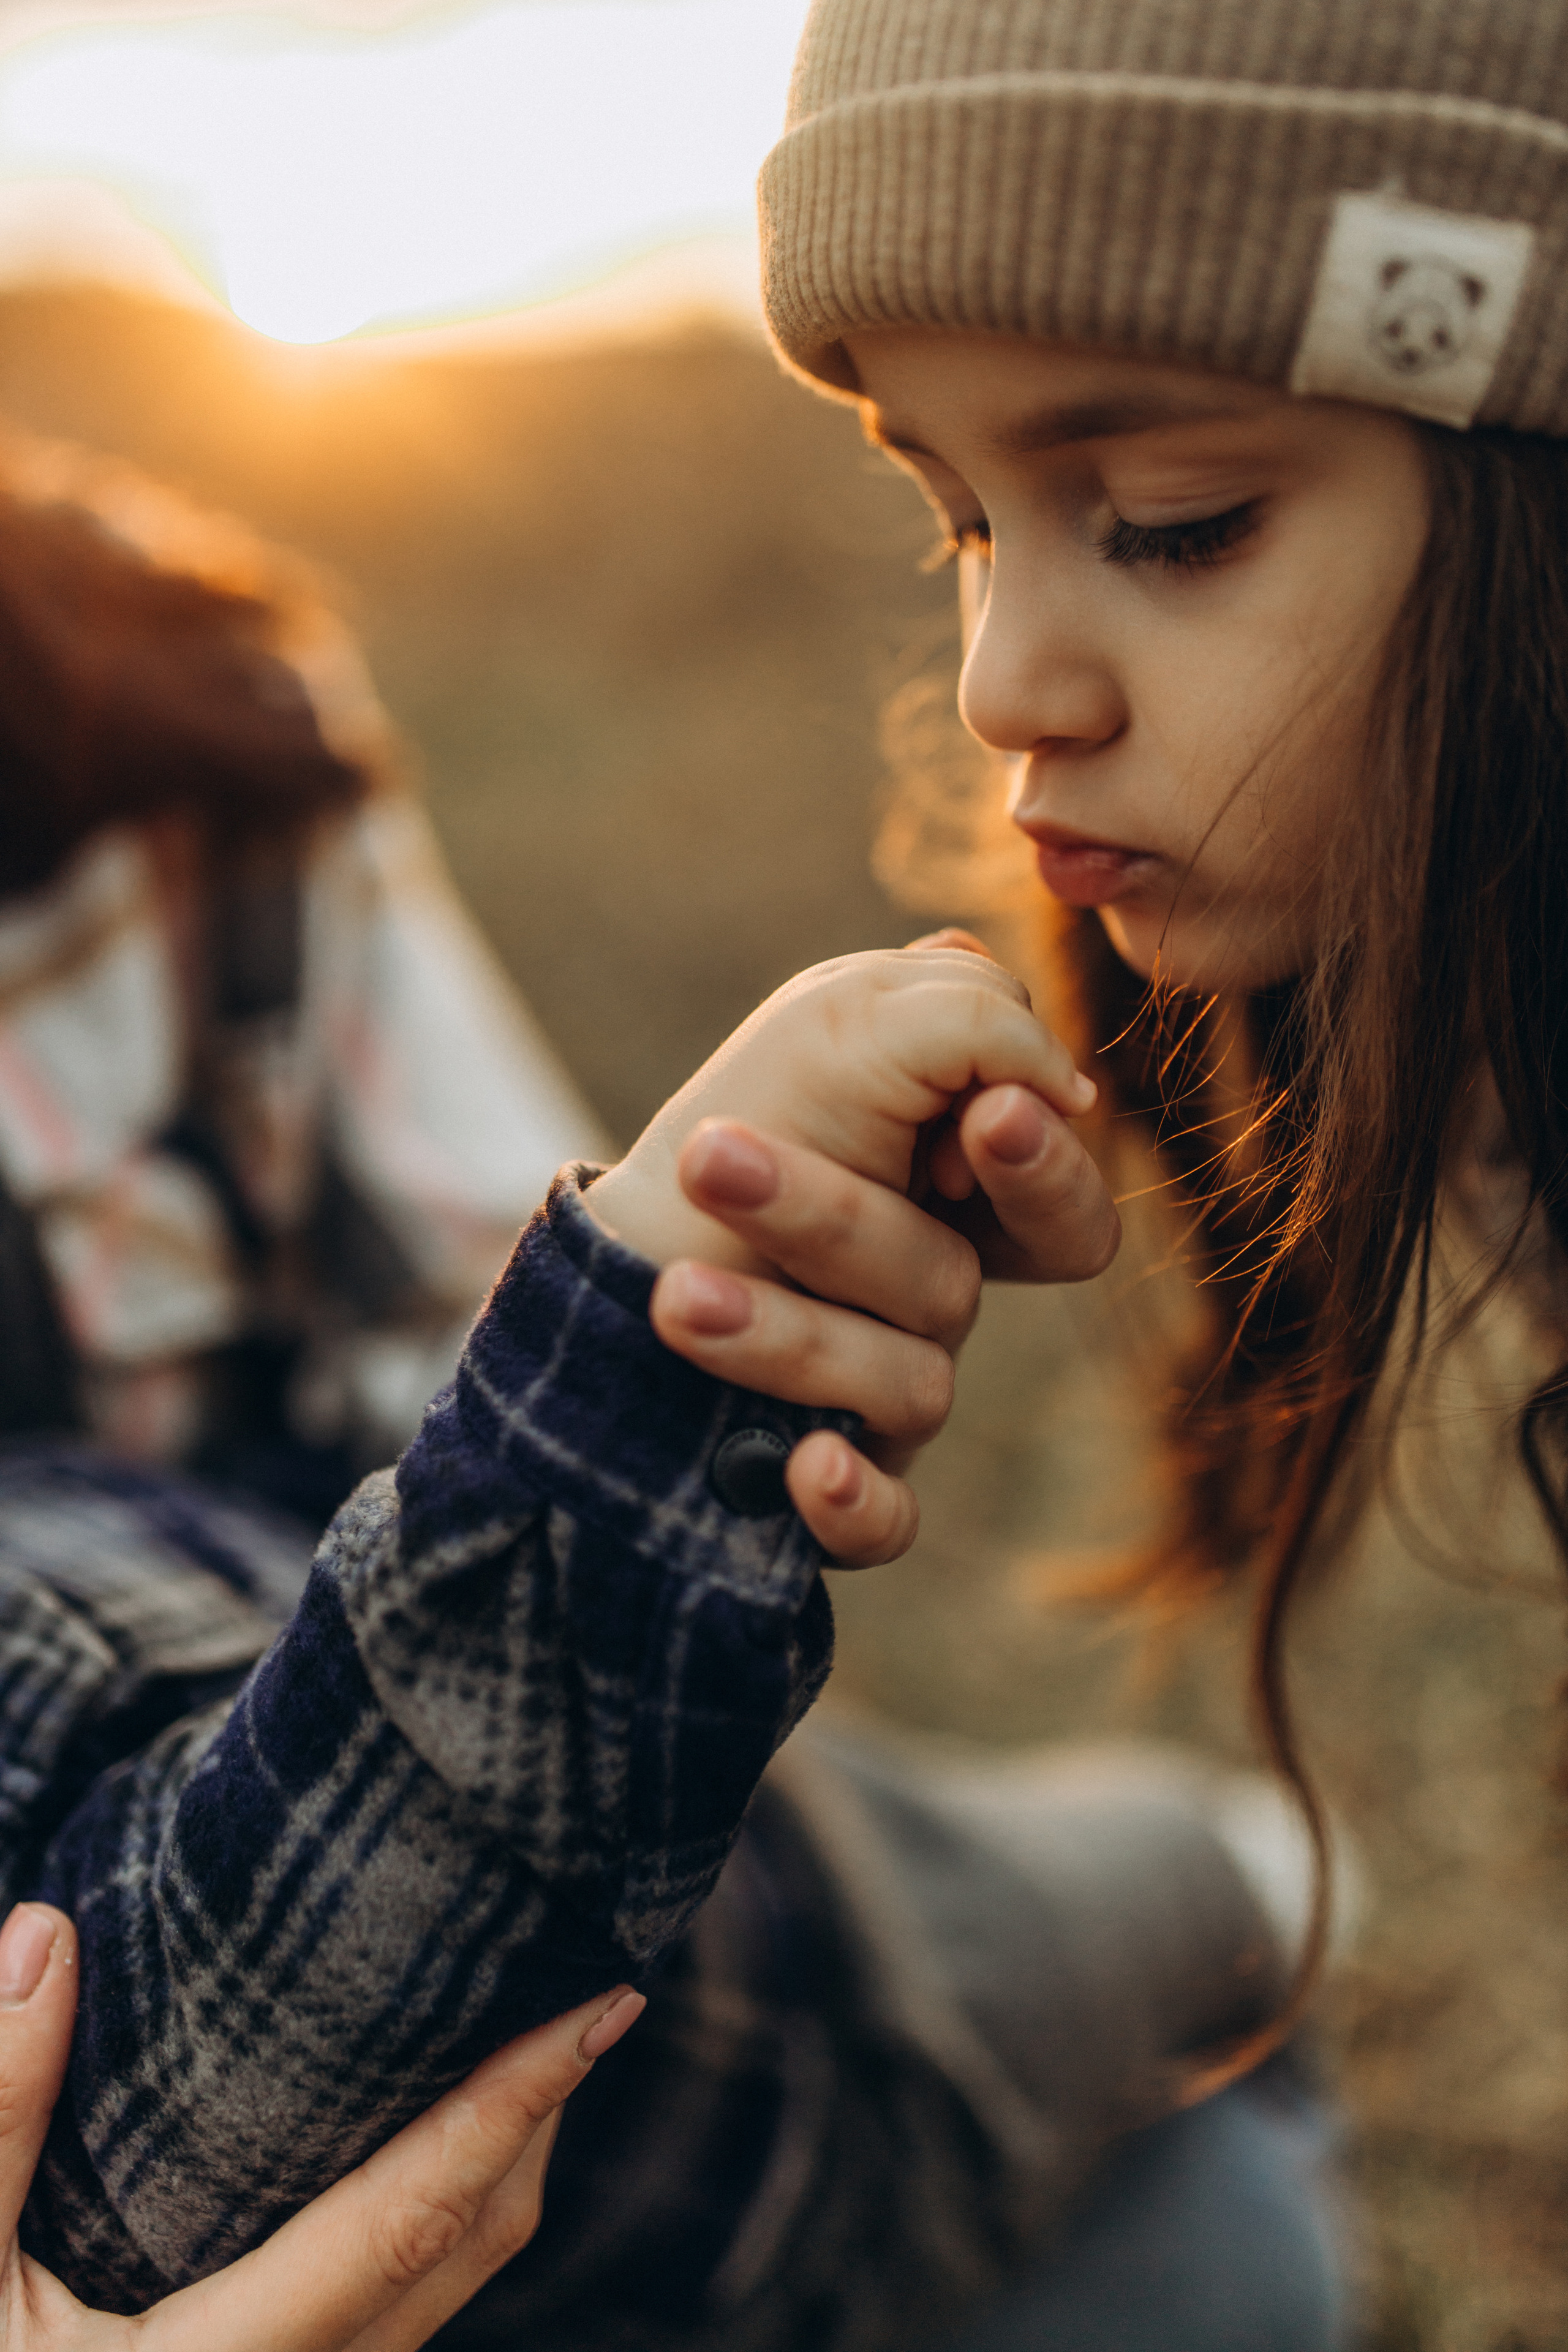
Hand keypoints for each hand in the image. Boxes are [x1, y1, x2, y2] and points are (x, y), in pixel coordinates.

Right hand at [0, 1902, 643, 2351]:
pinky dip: (452, 2193)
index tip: (605, 2006)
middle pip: (477, 2239)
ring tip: (533, 2021)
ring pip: (462, 2271)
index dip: (518, 2103)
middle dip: (540, 2108)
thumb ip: (0, 2112)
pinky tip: (438, 2114)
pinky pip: (420, 2289)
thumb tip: (41, 1933)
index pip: (415, 2219)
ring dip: (505, 2150)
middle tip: (583, 1974)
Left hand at [588, 935, 1118, 1567]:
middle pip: (951, 1286)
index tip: (980, 1117)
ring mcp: (888, 1401)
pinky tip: (803, 1467)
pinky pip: (889, 1525)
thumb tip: (1060, 1088)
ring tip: (672, 1296)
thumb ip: (972, 1018)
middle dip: (841, 1223)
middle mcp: (940, 1303)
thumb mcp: (840, 1027)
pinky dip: (856, 1502)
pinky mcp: (835, 1488)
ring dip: (779, 1333)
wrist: (605, 1259)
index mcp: (969, 1203)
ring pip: (902, 1384)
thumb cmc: (745, 1119)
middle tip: (719, 1158)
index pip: (1062, 1214)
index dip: (1039, 1172)